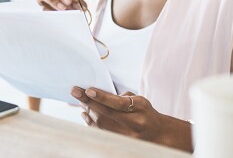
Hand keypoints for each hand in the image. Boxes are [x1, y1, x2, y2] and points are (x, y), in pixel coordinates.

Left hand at [71, 86, 192, 151]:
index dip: (102, 97)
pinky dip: (90, 122)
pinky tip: (85, 113)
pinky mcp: (120, 142)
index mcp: (139, 109)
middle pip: (106, 113)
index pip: (117, 103)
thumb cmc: (145, 113)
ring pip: (101, 124)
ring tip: (79, 100)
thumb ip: (121, 97)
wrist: (157, 133)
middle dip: (88, 101)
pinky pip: (101, 132)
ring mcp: (126, 135)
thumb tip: (98, 94)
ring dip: (88, 110)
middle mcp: (133, 123)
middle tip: (75, 91)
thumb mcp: (139, 100)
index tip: (88, 90)